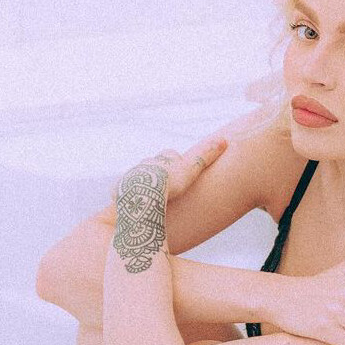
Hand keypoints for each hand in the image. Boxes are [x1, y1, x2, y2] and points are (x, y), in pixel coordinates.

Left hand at [110, 138, 227, 208]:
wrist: (143, 194)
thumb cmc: (170, 182)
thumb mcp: (191, 168)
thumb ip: (206, 155)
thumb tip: (224, 139)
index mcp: (163, 158)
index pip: (172, 155)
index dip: (178, 162)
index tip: (182, 172)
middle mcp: (147, 163)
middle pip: (154, 164)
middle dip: (160, 171)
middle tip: (166, 184)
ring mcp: (133, 175)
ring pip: (139, 177)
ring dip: (145, 183)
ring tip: (150, 196)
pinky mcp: (120, 189)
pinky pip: (125, 191)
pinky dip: (130, 195)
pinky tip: (135, 205)